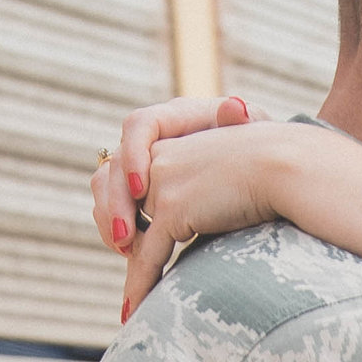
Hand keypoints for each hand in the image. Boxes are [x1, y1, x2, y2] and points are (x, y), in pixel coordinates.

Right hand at [89, 91, 251, 261]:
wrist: (256, 165)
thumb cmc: (256, 146)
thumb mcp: (255, 128)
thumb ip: (244, 117)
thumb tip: (235, 107)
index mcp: (173, 118)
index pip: (139, 126)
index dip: (133, 157)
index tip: (140, 190)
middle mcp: (150, 139)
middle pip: (115, 163)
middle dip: (117, 202)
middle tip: (126, 236)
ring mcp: (140, 165)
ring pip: (105, 186)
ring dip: (110, 218)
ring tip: (125, 248)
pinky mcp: (141, 193)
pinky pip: (113, 208)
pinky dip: (116, 230)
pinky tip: (129, 254)